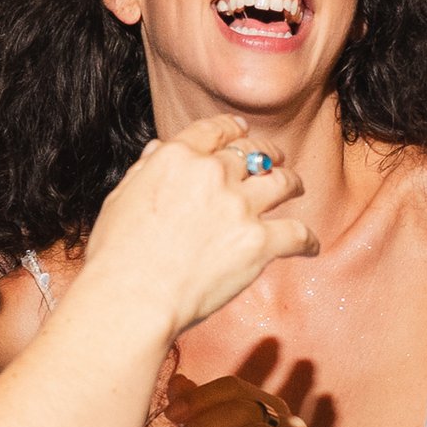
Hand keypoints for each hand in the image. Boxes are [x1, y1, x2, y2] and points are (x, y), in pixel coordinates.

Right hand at [79, 119, 315, 342]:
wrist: (132, 298)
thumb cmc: (116, 257)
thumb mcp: (120, 199)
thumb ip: (145, 170)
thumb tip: (158, 150)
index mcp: (177, 158)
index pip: (214, 131)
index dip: (233, 128)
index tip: (241, 130)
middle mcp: (212, 174)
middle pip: (252, 153)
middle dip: (268, 153)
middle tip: (275, 159)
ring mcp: (239, 207)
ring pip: (282, 182)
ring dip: (292, 182)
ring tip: (297, 187)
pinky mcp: (259, 243)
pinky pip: (297, 234)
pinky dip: (308, 241)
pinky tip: (310, 246)